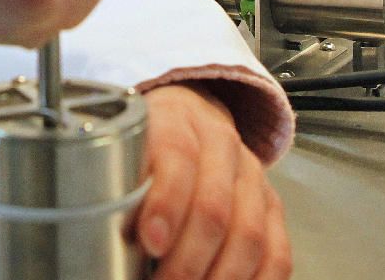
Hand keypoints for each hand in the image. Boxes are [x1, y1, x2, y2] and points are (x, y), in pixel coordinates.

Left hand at [137, 84, 289, 279]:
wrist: (191, 121)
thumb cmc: (150, 146)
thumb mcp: (125, 146)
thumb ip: (119, 182)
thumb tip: (106, 232)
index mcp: (178, 122)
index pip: (178, 158)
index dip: (166, 203)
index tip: (151, 242)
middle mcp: (222, 145)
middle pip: (214, 208)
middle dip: (186, 259)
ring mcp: (253, 176)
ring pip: (249, 234)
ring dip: (220, 276)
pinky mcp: (273, 206)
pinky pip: (277, 253)